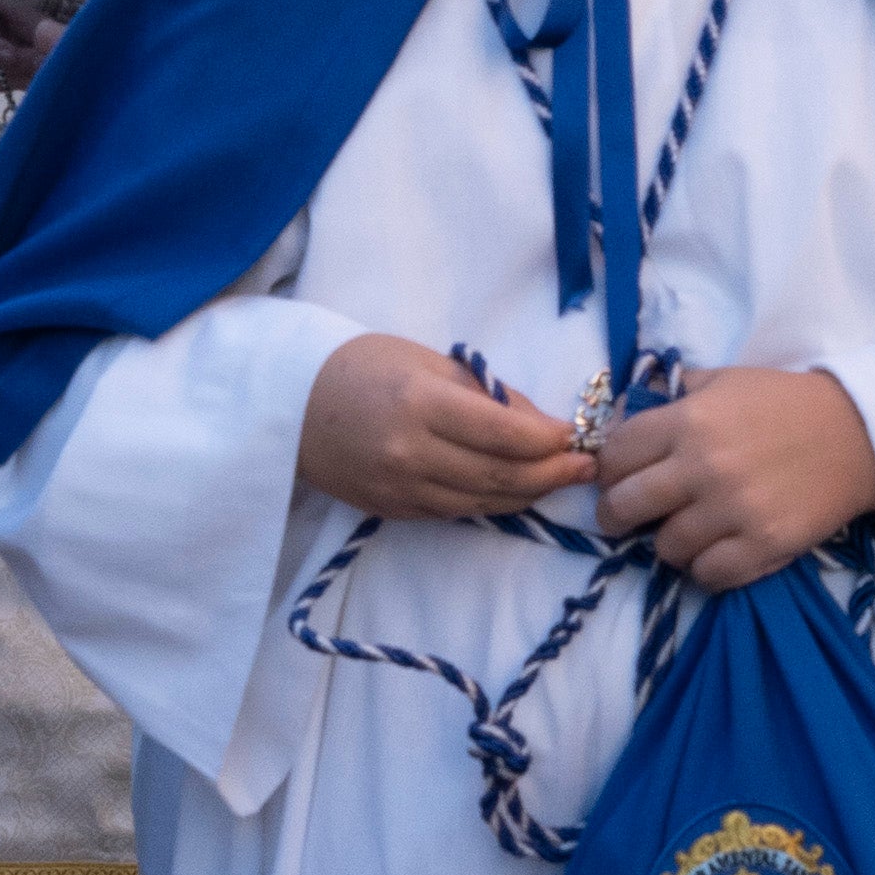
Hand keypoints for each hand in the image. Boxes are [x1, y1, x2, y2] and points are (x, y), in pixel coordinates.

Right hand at [296, 331, 592, 522]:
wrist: (288, 401)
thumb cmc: (362, 366)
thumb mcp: (428, 362)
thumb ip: (486, 394)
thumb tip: (541, 424)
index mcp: (421, 404)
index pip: (506, 434)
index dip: (551, 440)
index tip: (577, 435)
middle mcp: (411, 453)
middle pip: (502, 477)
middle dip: (552, 473)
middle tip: (586, 467)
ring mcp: (399, 489)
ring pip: (484, 503)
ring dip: (529, 494)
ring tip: (559, 480)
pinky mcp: (390, 510)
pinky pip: (455, 513)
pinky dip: (492, 504)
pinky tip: (514, 491)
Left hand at [595, 363, 874, 587]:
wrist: (860, 434)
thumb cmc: (786, 403)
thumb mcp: (725, 380)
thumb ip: (674, 394)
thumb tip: (623, 414)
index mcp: (688, 420)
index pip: (614, 456)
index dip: (609, 470)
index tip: (618, 479)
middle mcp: (702, 467)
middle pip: (623, 507)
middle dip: (618, 515)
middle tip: (630, 517)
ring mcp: (733, 510)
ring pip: (664, 548)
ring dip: (670, 542)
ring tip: (689, 530)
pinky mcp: (763, 545)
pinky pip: (707, 575)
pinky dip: (706, 568)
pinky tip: (718, 550)